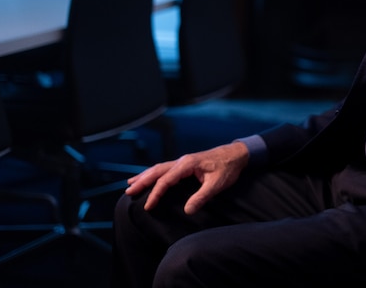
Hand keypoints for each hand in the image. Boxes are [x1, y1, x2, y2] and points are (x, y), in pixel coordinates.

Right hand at [125, 141, 249, 214]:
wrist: (236, 154)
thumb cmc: (227, 168)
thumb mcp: (217, 184)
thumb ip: (202, 196)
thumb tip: (188, 211)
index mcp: (188, 164)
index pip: (166, 180)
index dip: (156, 193)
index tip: (148, 206)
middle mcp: (182, 161)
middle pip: (157, 171)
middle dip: (142, 181)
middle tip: (128, 191)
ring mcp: (183, 161)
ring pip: (159, 168)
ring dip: (145, 176)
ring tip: (130, 184)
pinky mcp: (186, 164)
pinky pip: (165, 169)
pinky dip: (154, 173)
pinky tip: (148, 177)